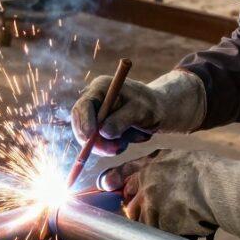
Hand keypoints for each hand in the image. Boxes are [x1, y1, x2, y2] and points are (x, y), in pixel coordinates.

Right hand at [70, 69, 205, 155]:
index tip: (91, 139)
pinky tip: (128, 139)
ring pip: (90, 137)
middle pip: (81, 123)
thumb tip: (103, 133)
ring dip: (108, 145)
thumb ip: (121, 120)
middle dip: (94, 140)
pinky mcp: (100, 127)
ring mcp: (96, 115)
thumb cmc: (150, 105)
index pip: (83, 106)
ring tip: (130, 139)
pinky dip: (113, 146)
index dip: (84, 123)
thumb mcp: (140, 111)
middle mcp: (94, 101)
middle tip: (112, 151)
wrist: (158, 110)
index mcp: (100, 89)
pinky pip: (100, 143)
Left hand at [97, 149, 239, 239]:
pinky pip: (159, 235)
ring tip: (177, 220)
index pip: (121, 176)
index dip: (116, 185)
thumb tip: (153, 173)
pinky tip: (185, 228)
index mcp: (149, 167)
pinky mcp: (161, 223)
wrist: (218, 186)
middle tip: (155, 215)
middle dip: (137, 212)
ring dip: (156, 225)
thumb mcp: (178, 157)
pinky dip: (170, 235)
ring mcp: (151, 205)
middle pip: (129, 205)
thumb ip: (160, 165)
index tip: (113, 191)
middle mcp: (145, 186)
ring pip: (143, 222)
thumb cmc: (206, 171)